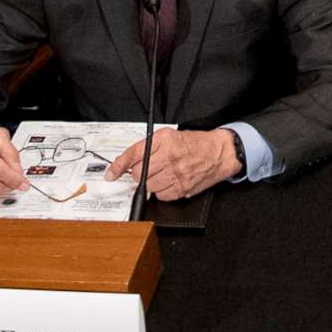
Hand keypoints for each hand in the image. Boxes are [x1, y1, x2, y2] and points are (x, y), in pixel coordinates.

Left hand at [113, 129, 242, 199]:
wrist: (219, 152)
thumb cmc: (196, 144)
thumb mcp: (170, 136)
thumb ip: (149, 147)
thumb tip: (129, 162)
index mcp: (165, 141)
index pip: (134, 154)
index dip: (119, 166)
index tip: (111, 174)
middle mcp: (169, 157)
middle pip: (139, 174)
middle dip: (140, 174)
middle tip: (148, 170)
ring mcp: (176, 174)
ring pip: (149, 186)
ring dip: (151, 183)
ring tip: (162, 174)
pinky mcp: (182, 188)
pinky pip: (161, 196)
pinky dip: (162, 191)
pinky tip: (170, 182)